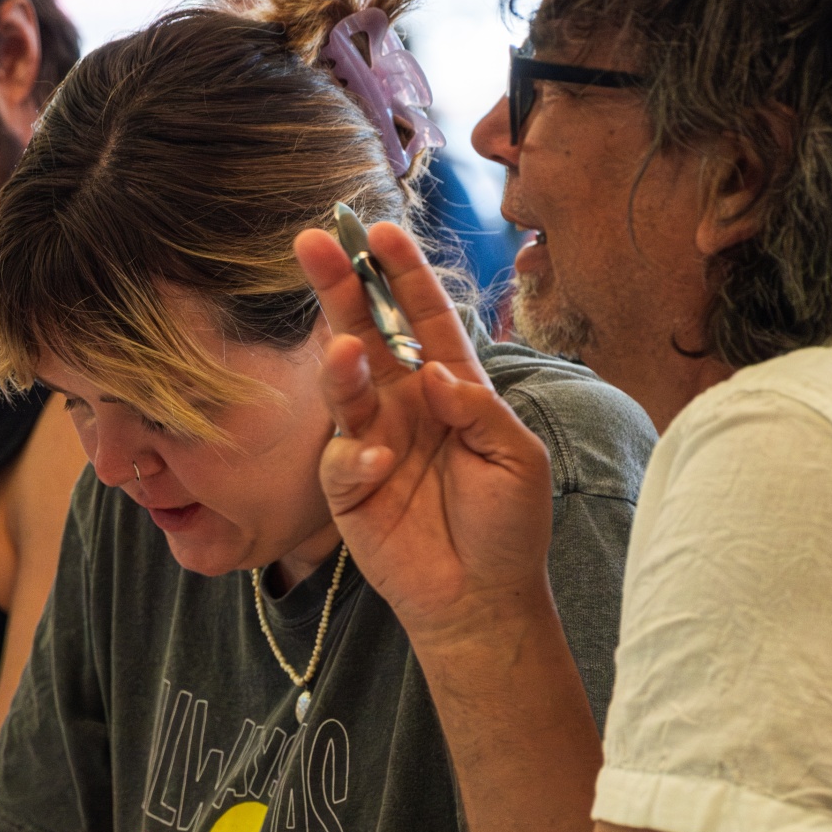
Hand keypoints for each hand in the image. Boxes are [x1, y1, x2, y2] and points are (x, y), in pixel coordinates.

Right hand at [293, 222, 557, 645]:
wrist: (483, 599)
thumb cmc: (508, 527)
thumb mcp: (517, 460)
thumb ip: (480, 411)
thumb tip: (432, 372)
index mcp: (450, 388)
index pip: (423, 318)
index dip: (403, 274)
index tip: (381, 232)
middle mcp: (404, 405)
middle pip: (365, 333)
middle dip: (339, 288)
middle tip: (313, 243)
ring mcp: (371, 443)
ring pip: (343, 387)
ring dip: (340, 365)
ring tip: (344, 352)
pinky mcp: (347, 489)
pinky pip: (338, 459)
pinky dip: (352, 456)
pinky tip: (377, 466)